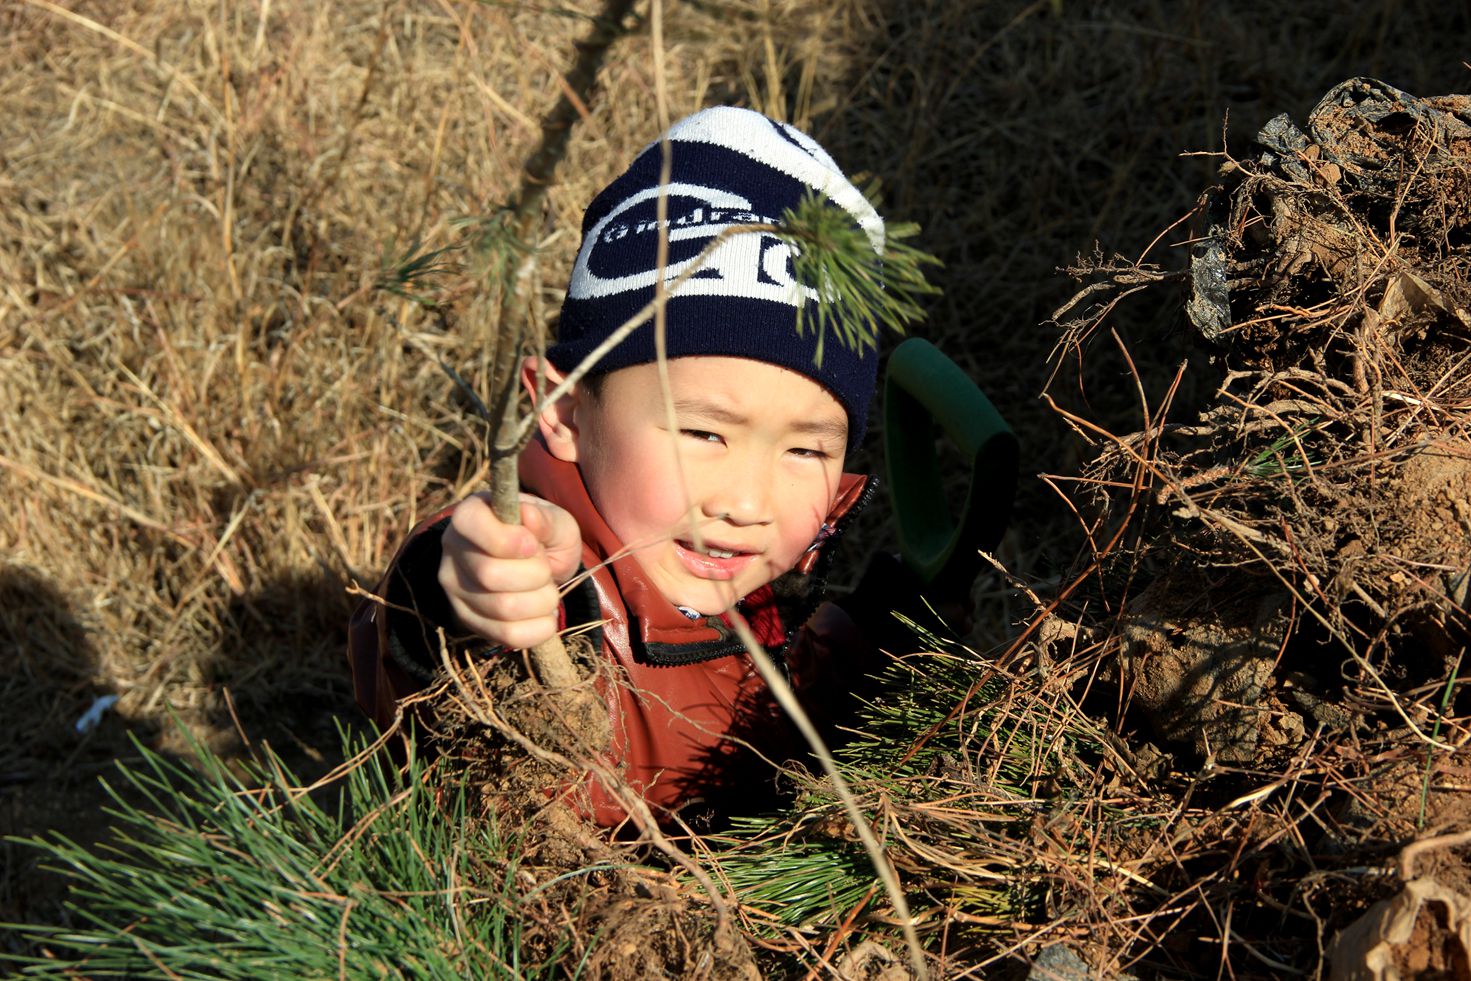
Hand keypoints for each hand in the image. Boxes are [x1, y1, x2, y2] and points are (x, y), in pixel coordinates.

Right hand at [437, 493, 581, 648]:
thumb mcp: (555, 521)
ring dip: (542, 601)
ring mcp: (455, 589)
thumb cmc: (543, 537)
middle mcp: (453, 551)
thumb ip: (546, 519)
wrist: (537, 567)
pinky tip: (545, 614)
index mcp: (469, 515)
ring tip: (547, 590)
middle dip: (535, 574)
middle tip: (545, 569)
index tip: (534, 544)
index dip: (509, 539)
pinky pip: (506, 635)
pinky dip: (539, 628)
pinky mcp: (468, 620)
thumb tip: (528, 516)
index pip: (470, 524)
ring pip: (502, 608)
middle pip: (490, 574)